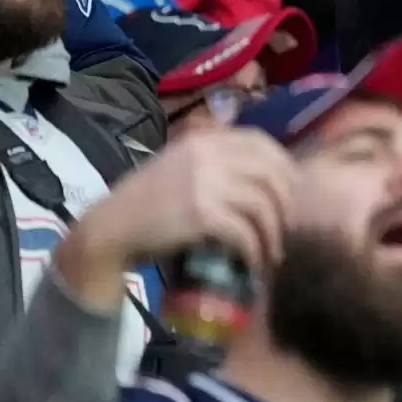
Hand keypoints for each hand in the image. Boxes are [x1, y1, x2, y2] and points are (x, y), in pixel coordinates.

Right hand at [54, 127, 292, 310]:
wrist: (109, 228)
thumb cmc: (147, 202)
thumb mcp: (180, 167)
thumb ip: (216, 162)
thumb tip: (267, 177)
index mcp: (204, 141)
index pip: (261, 142)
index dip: (284, 166)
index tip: (292, 190)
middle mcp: (208, 155)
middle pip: (271, 174)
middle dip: (287, 203)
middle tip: (289, 226)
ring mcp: (206, 183)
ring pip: (263, 205)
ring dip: (274, 233)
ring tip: (274, 251)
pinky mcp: (202, 214)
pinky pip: (245, 231)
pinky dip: (255, 249)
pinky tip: (254, 261)